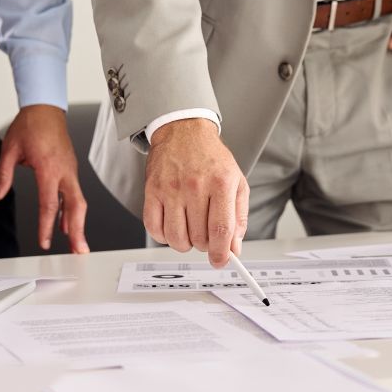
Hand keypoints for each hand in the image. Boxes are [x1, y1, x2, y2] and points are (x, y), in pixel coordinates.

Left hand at [0, 105, 88, 252]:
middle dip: (78, 231)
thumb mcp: (9, 149)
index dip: (47, 226)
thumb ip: (3, 175)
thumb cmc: (30, 125)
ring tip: (75, 243)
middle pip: (75, 206)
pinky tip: (65, 222)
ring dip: (78, 223)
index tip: (44, 242)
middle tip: (78, 251)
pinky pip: (74, 193)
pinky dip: (72, 210)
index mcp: (48, 167)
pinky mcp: (70, 169)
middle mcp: (64, 170)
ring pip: (78, 201)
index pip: (49, 204)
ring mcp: (70, 169)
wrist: (45, 108)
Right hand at [144, 118, 247, 267]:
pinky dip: (164, 236)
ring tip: (190, 230)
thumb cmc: (210, 157)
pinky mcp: (152, 191)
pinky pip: (154, 229)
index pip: (221, 229)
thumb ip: (239, 217)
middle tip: (206, 235)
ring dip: (185, 243)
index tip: (220, 261)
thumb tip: (234, 247)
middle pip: (199, 237)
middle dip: (205, 245)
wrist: (183, 131)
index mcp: (221, 183)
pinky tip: (173, 225)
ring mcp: (171, 188)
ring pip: (176, 238)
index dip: (221, 252)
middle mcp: (195, 185)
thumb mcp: (236, 181)